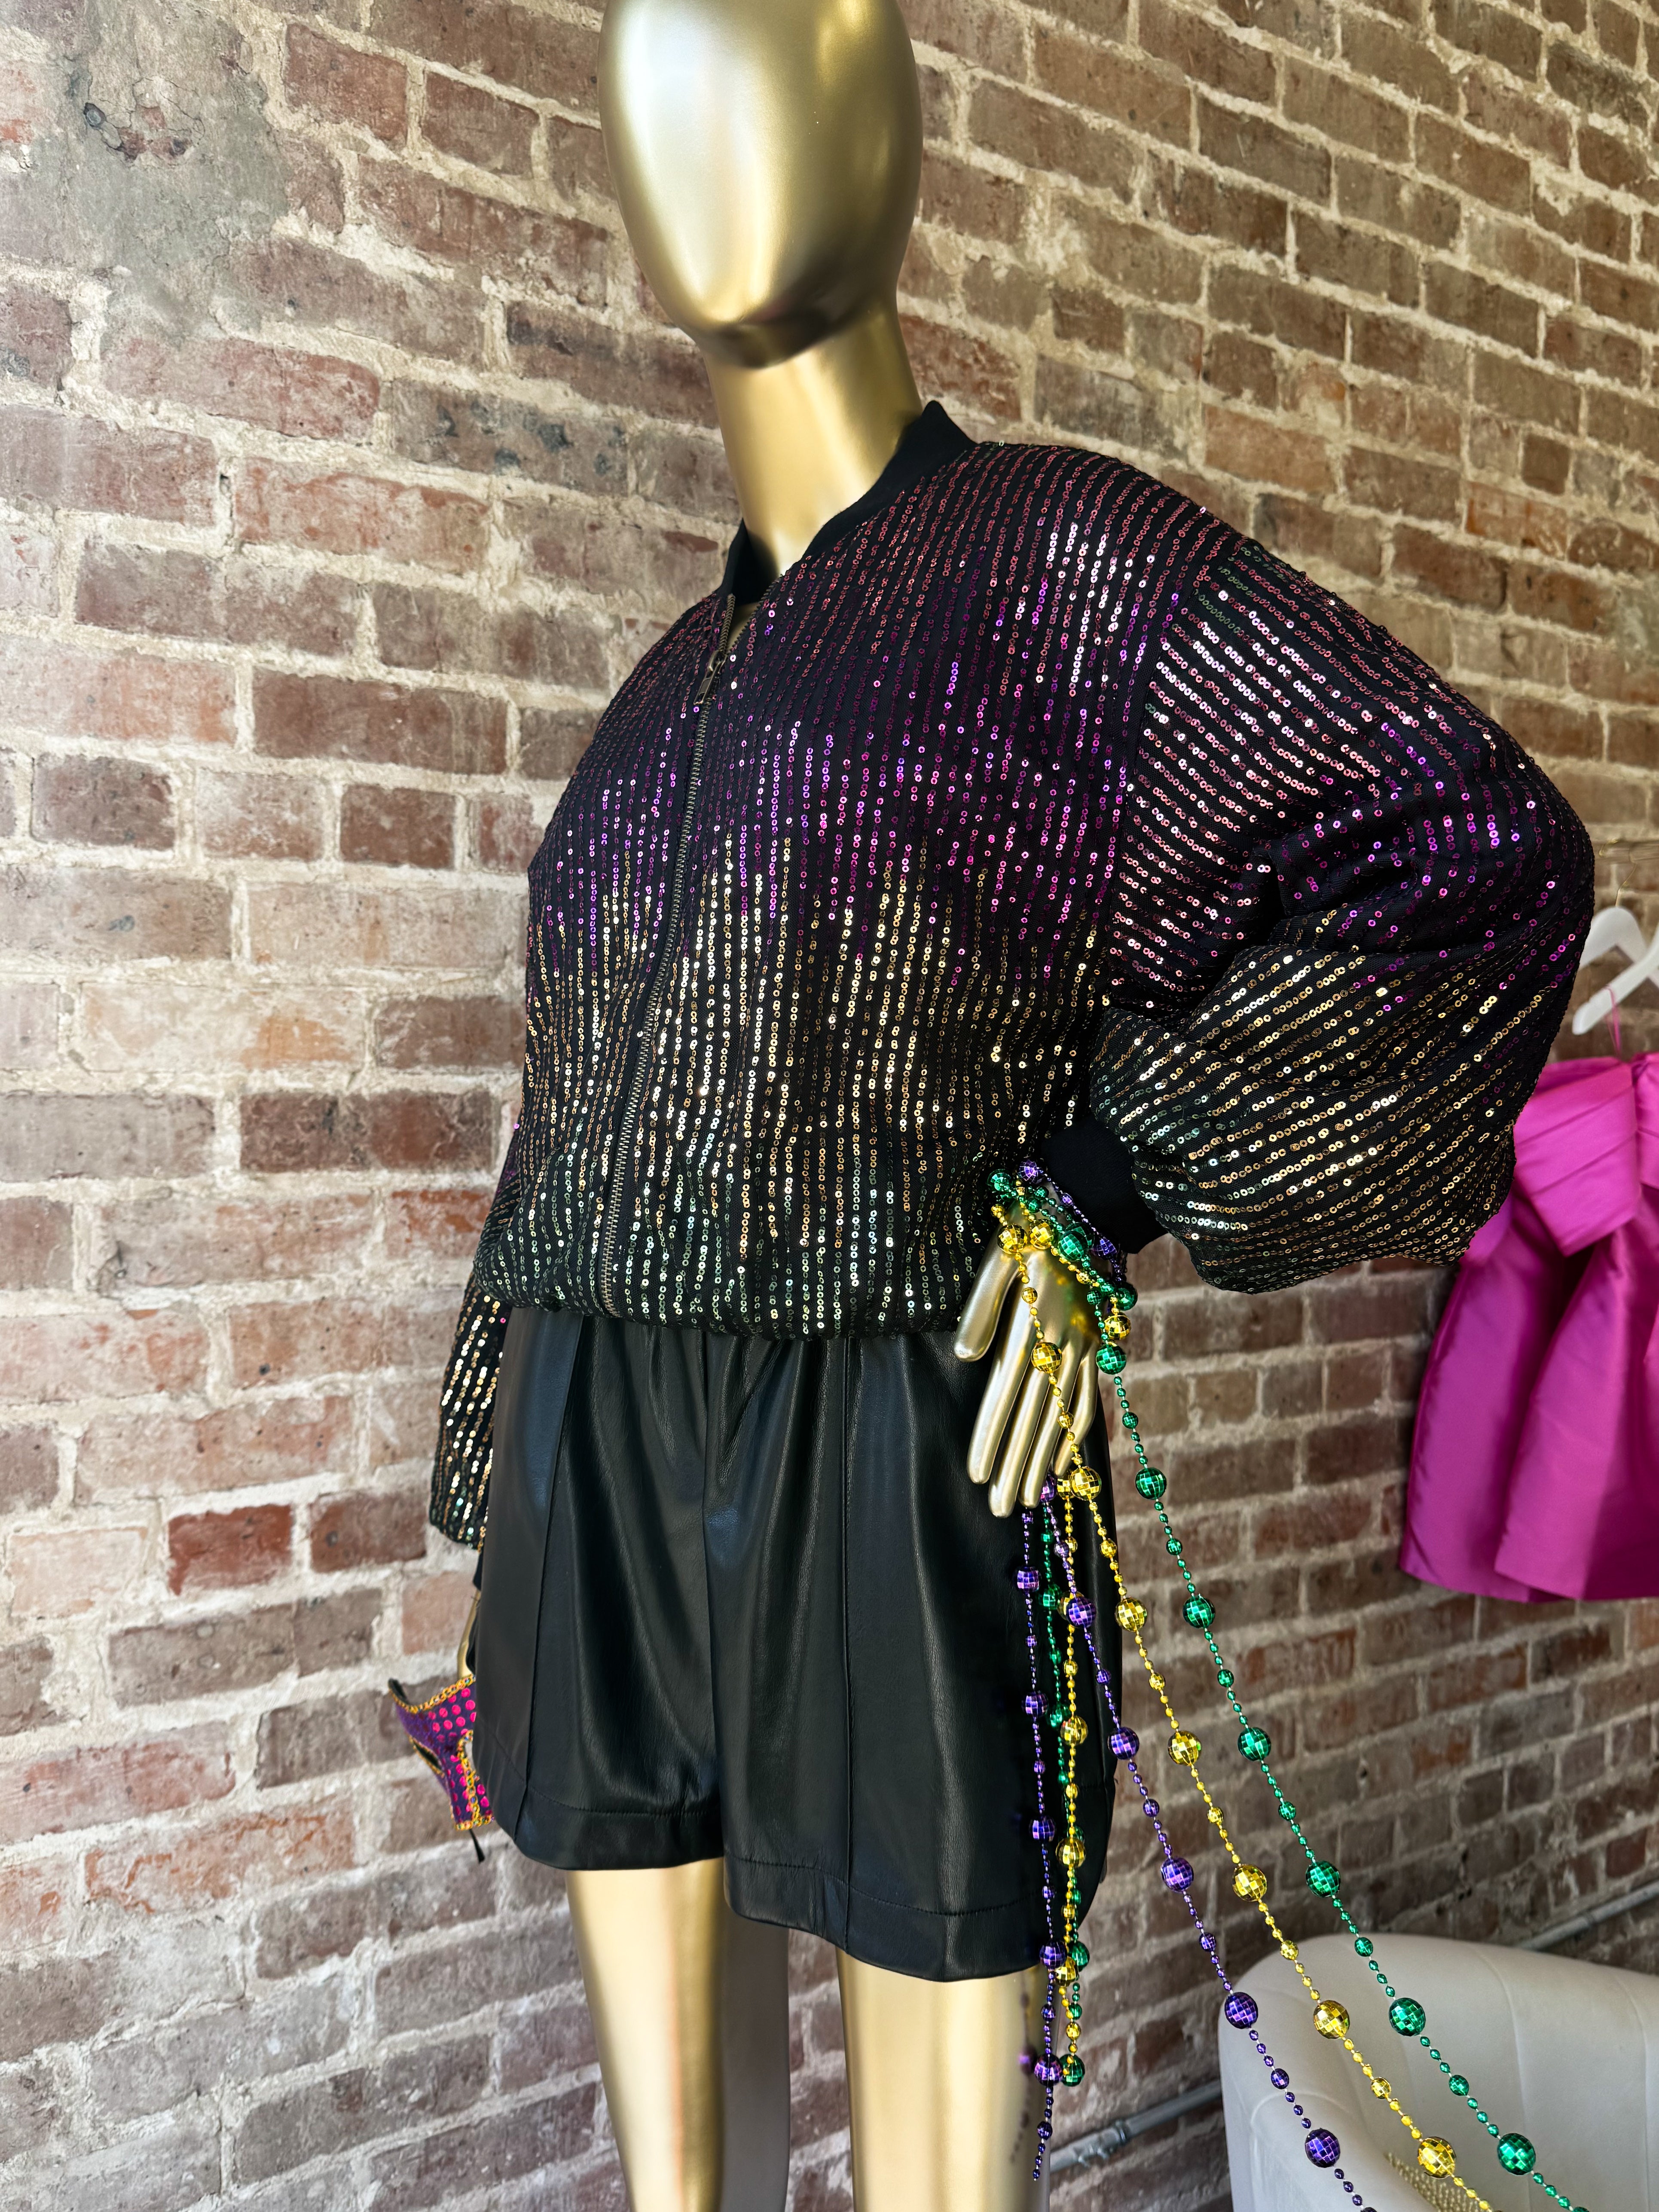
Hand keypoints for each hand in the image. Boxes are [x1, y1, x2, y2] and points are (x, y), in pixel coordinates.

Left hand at [952, 1229, 1099, 1517]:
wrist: (1089, 1203)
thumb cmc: (1029, 1227)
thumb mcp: (997, 1256)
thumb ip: (980, 1306)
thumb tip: (963, 1355)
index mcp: (1033, 1322)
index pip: (1005, 1392)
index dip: (990, 1436)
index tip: (975, 1476)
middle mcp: (1064, 1342)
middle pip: (1036, 1416)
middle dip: (1015, 1466)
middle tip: (999, 1510)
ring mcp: (1087, 1347)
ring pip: (1064, 1416)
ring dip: (1043, 1460)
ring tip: (1025, 1500)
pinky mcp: (1100, 1344)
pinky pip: (1090, 1398)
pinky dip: (1078, 1434)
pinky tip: (1063, 1462)